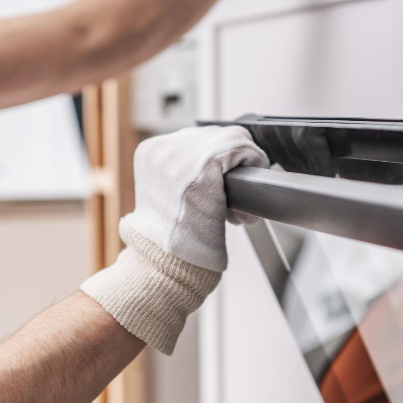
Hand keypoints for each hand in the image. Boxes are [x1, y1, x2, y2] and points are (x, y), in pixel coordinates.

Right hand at [81, 126, 268, 354]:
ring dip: (241, 166)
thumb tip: (223, 162)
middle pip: (215, 136)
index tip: (220, 187)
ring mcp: (184, 154)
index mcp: (150, 152)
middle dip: (229, 166)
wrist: (167, 265)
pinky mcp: (206, 163)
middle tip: (230, 201)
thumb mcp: (168, 196)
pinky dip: (252, 165)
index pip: (197, 139)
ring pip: (231, 139)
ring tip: (235, 203)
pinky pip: (242, 148)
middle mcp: (164, 148)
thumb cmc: (172, 240)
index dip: (216, 161)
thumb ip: (185, 172)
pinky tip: (248, 192)